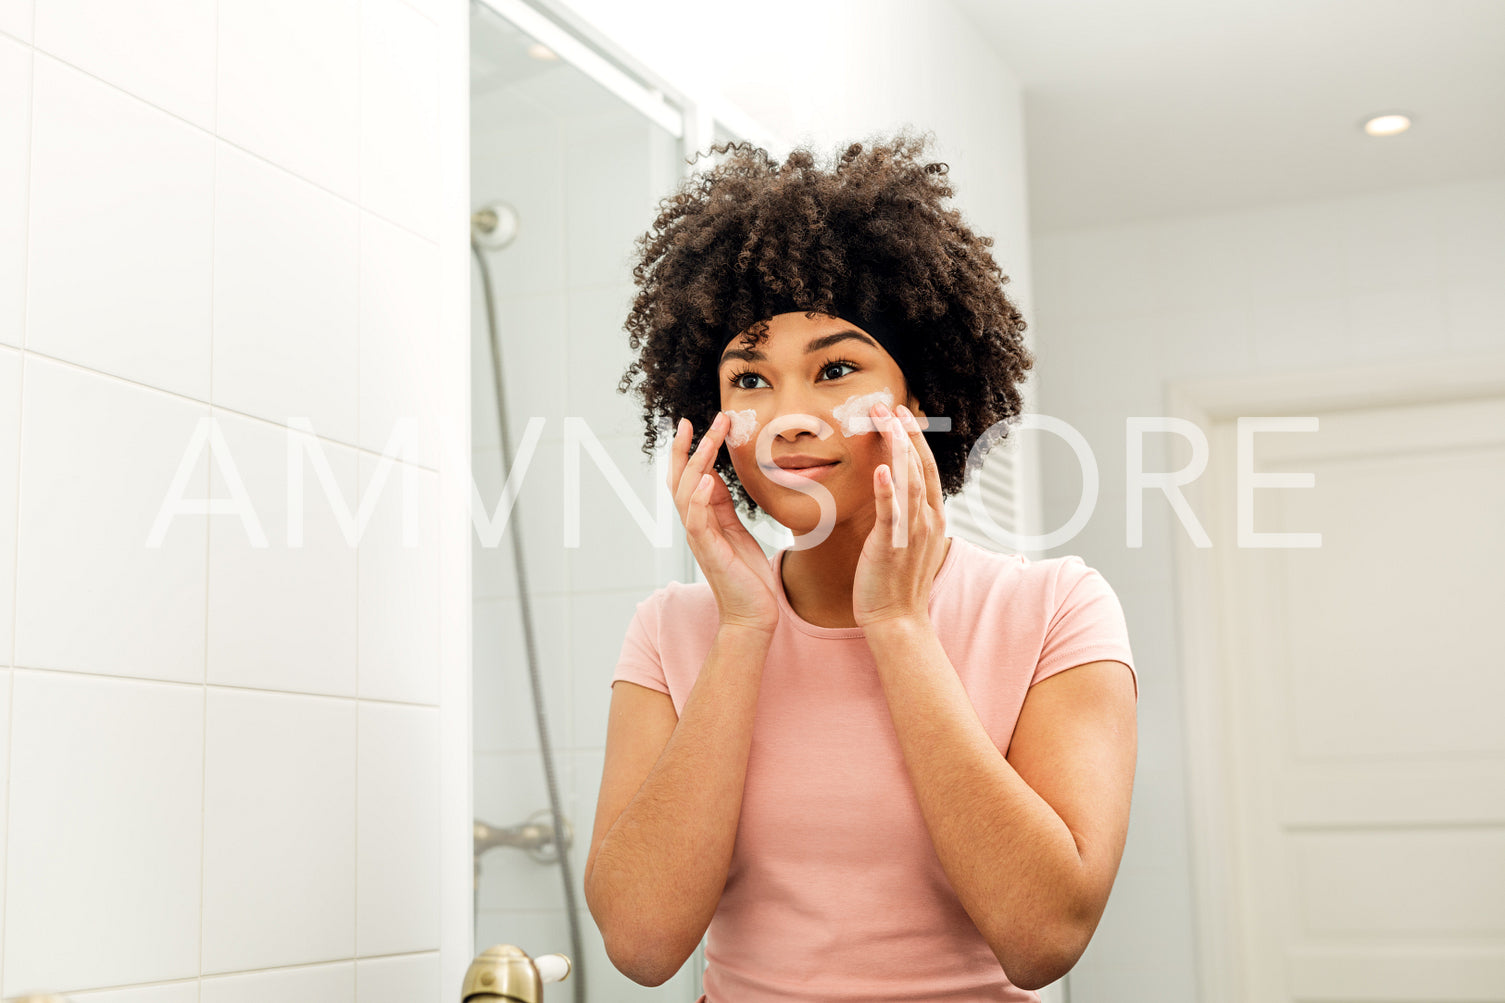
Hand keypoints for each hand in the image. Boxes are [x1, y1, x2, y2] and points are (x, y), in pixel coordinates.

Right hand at [670, 413, 781, 634]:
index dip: (691, 449)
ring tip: (708, 440)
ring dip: (697, 464)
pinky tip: (708, 481)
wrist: (753, 614)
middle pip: (681, 478)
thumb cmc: (746, 574)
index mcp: (702, 517)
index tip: (698, 423)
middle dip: (688, 448)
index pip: (689, 476)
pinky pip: (698, 521)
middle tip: (698, 421)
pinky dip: (700, 499)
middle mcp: (695, 525)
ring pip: (686, 494)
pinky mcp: (709, 552)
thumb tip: (714, 476)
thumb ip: (722, 505)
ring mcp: (699, 538)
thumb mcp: (735, 530)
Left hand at [853, 403, 948, 628]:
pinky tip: (880, 469)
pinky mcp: (891, 546)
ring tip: (886, 421)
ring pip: (909, 482)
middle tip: (889, 404)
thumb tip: (897, 495)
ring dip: (898, 449)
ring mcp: (911, 533)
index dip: (915, 440)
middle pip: (920, 467)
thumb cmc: (897, 584)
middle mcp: (926, 521)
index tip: (903, 414)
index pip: (927, 469)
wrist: (897, 620)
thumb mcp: (907, 542)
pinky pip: (891, 513)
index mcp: (931, 518)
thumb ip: (906, 516)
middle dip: (905, 433)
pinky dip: (887, 490)